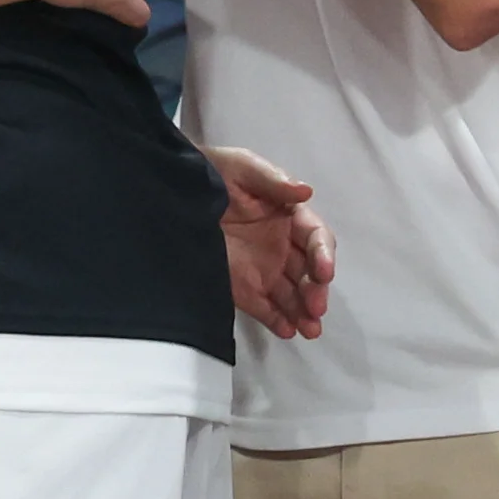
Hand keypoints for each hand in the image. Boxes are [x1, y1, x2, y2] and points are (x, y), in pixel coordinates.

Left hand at [208, 143, 335, 339]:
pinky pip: (265, 308)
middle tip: (316, 307)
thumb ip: (273, 180)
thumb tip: (306, 191)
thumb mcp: (243, 167)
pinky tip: (287, 331)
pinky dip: (277, 321)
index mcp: (289, 217)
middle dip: (316, 290)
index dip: (323, 255)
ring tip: (310, 330)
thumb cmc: (215, 173)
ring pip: (292, 295)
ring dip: (304, 312)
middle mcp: (282, 247)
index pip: (316, 238)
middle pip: (308, 272)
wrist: (174, 192)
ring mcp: (264, 270)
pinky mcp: (243, 288)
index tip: (324, 272)